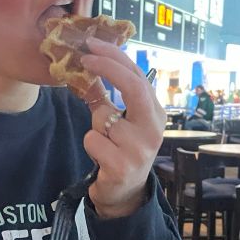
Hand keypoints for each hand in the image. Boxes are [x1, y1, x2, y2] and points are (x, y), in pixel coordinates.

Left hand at [80, 38, 164, 218]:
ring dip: (95, 126)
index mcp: (154, 113)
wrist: (123, 194)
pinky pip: (93, 140)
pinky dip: (90, 145)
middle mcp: (153, 129)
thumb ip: (106, 97)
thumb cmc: (121, 151)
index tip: (92, 45)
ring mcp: (140, 149)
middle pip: (134, 87)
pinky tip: (101, 157)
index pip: (138, 76)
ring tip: (105, 143)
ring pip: (103, 118)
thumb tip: (88, 66)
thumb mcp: (118, 122)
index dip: (115, 58)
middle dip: (108, 68)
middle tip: (85, 58)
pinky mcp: (122, 167)